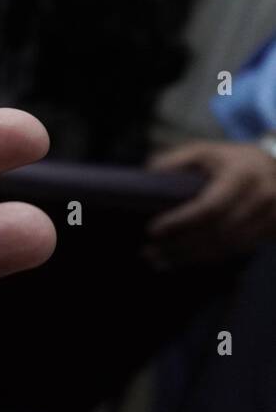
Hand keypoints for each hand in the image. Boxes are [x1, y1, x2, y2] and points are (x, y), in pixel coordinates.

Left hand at [146, 140, 275, 263]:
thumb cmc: (231, 159)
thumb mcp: (204, 151)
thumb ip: (176, 160)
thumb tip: (149, 175)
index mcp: (241, 176)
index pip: (209, 208)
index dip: (179, 222)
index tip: (152, 230)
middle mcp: (262, 198)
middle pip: (216, 233)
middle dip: (180, 246)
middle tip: (149, 252)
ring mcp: (272, 217)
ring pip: (226, 247)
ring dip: (190, 257)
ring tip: (159, 260)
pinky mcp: (273, 232)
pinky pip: (236, 251)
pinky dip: (207, 258)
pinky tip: (182, 260)